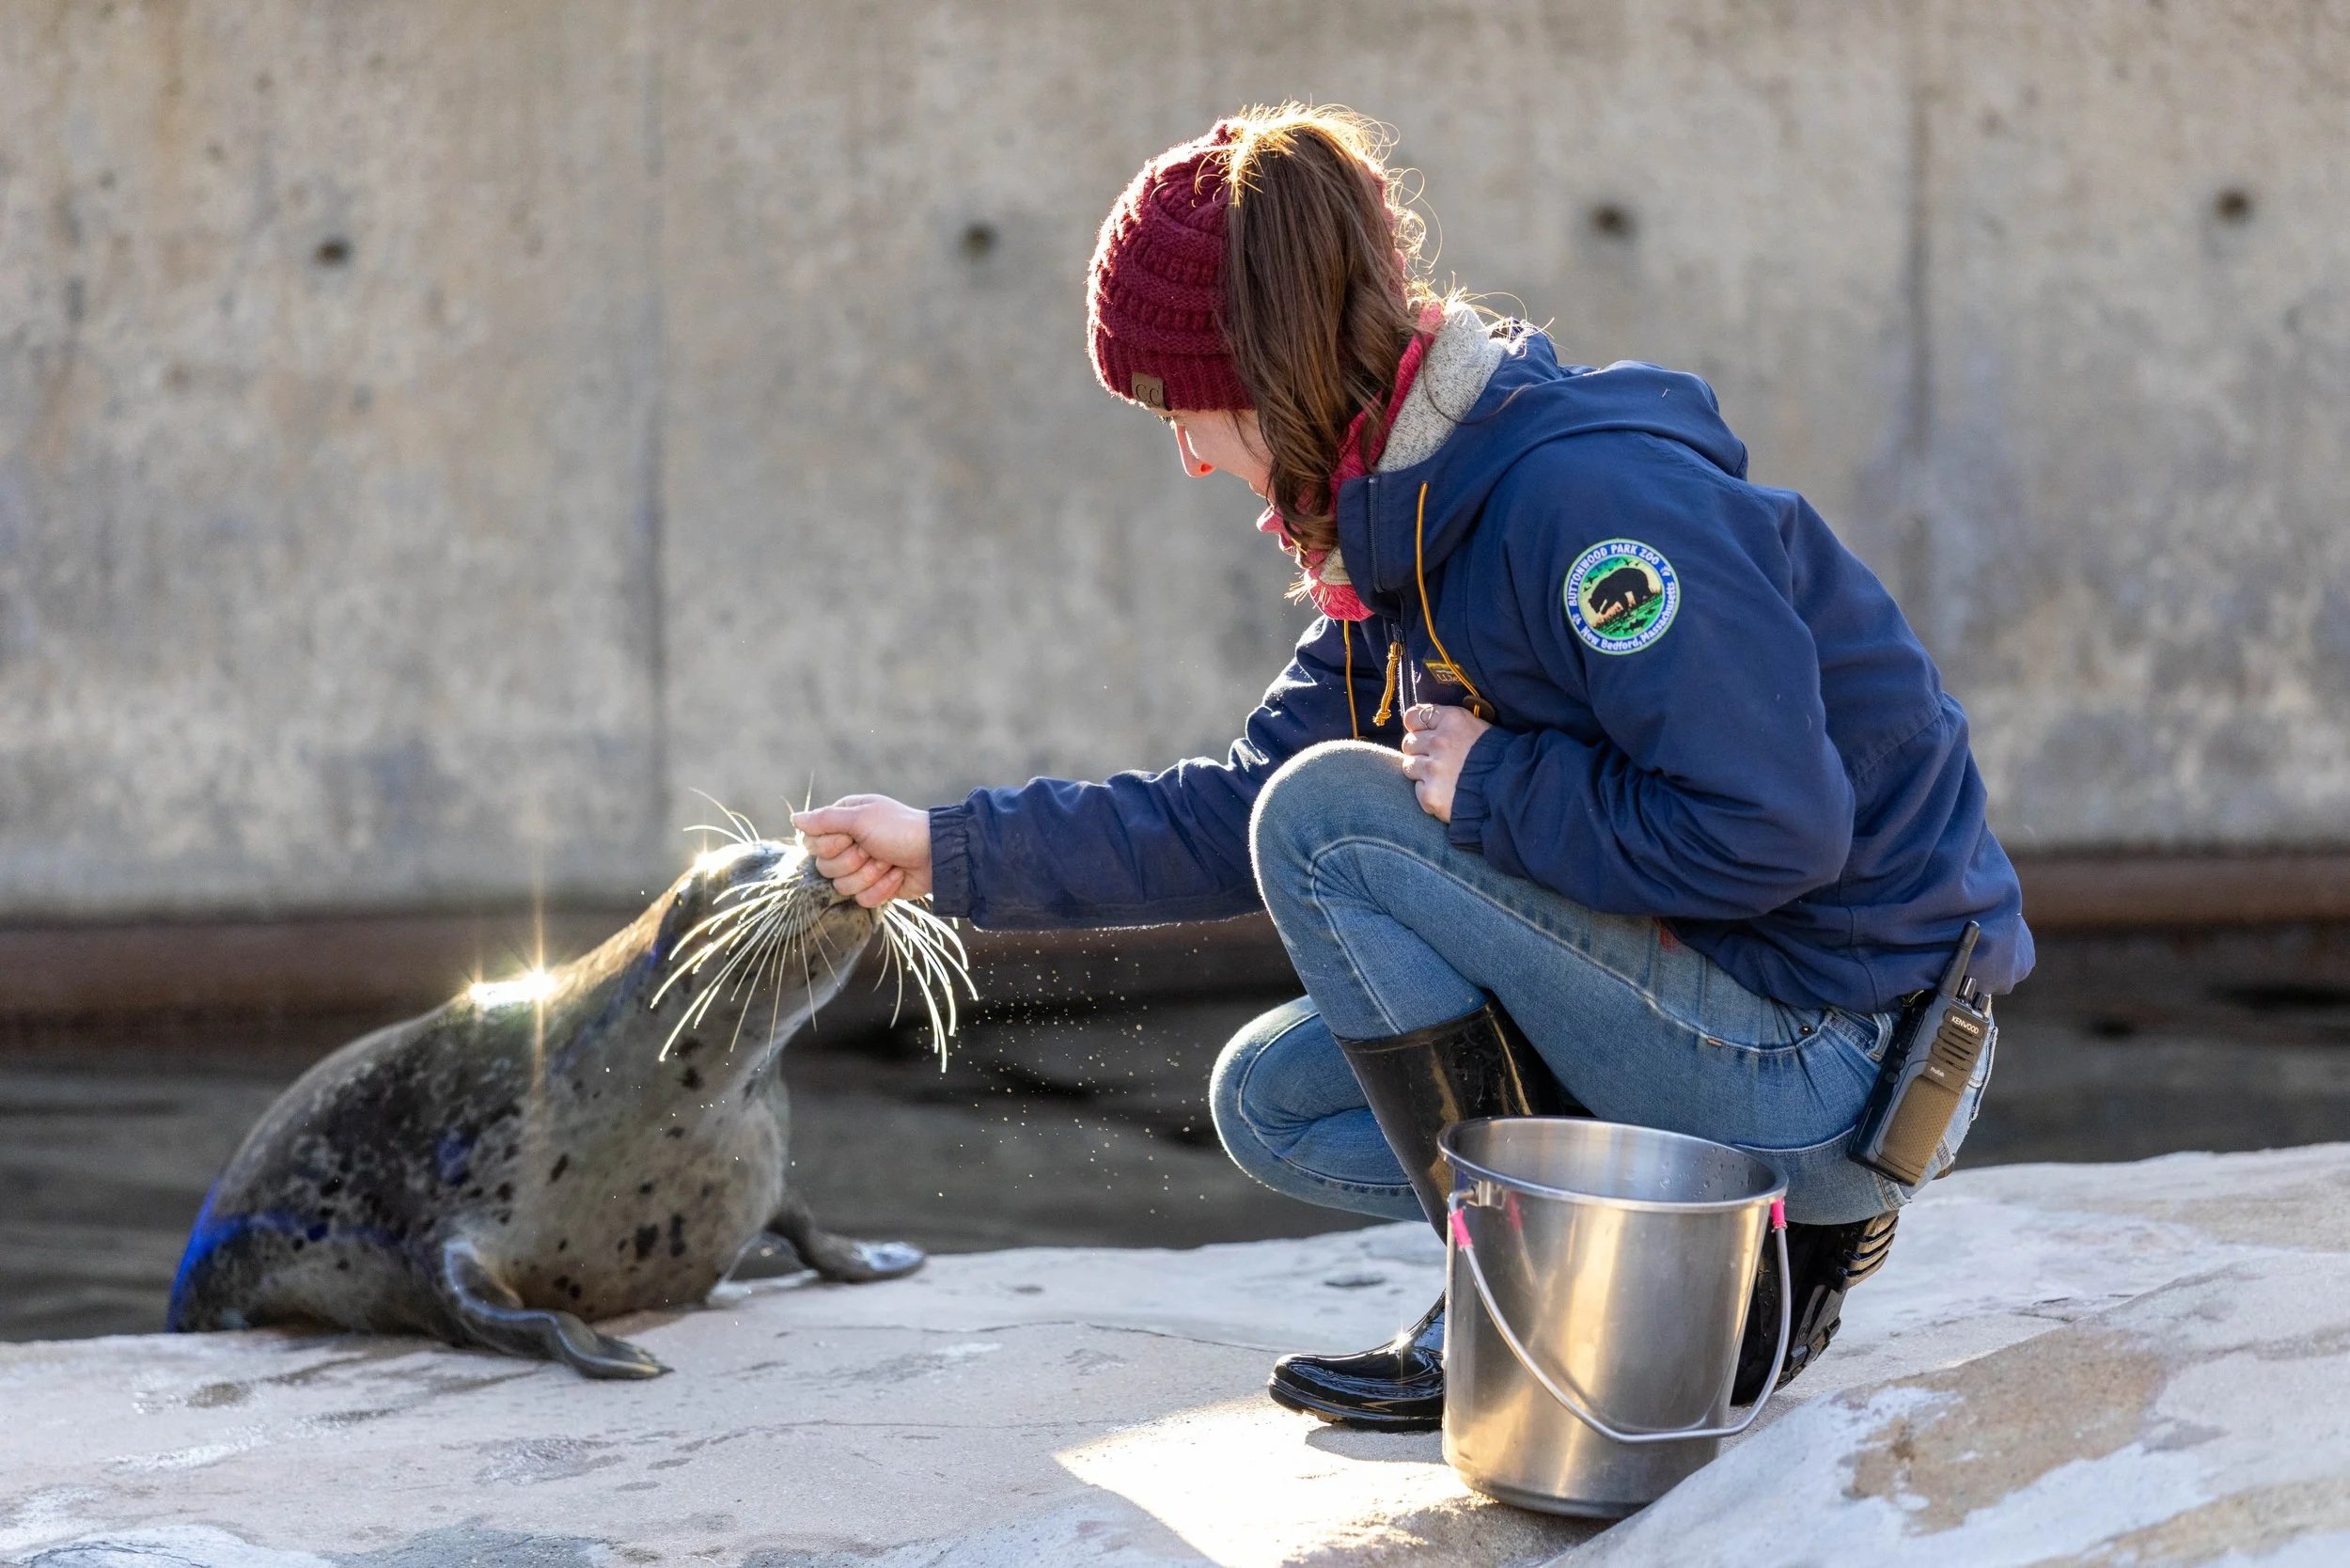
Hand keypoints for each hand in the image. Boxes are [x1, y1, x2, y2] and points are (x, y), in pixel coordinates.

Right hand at [790, 795, 933, 907]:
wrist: (936, 854)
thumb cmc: (900, 829)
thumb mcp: (861, 818)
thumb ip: (825, 820)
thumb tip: (794, 819)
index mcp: (842, 822)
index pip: (812, 843)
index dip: (830, 845)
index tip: (851, 837)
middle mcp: (848, 844)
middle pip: (825, 868)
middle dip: (853, 861)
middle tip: (873, 849)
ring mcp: (861, 868)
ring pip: (842, 887)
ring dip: (870, 875)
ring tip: (888, 862)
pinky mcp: (874, 887)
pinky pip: (862, 900)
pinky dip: (882, 888)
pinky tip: (897, 875)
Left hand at [1399, 704, 1490, 823]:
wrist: (1514, 791)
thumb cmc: (1501, 759)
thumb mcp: (1480, 729)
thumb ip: (1452, 726)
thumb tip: (1429, 729)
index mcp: (1453, 720)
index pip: (1414, 717)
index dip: (1417, 728)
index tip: (1424, 735)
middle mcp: (1440, 741)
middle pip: (1409, 743)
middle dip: (1419, 752)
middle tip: (1437, 761)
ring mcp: (1433, 769)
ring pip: (1408, 766)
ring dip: (1421, 772)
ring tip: (1442, 778)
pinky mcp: (1430, 795)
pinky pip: (1417, 790)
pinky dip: (1428, 793)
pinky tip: (1447, 794)